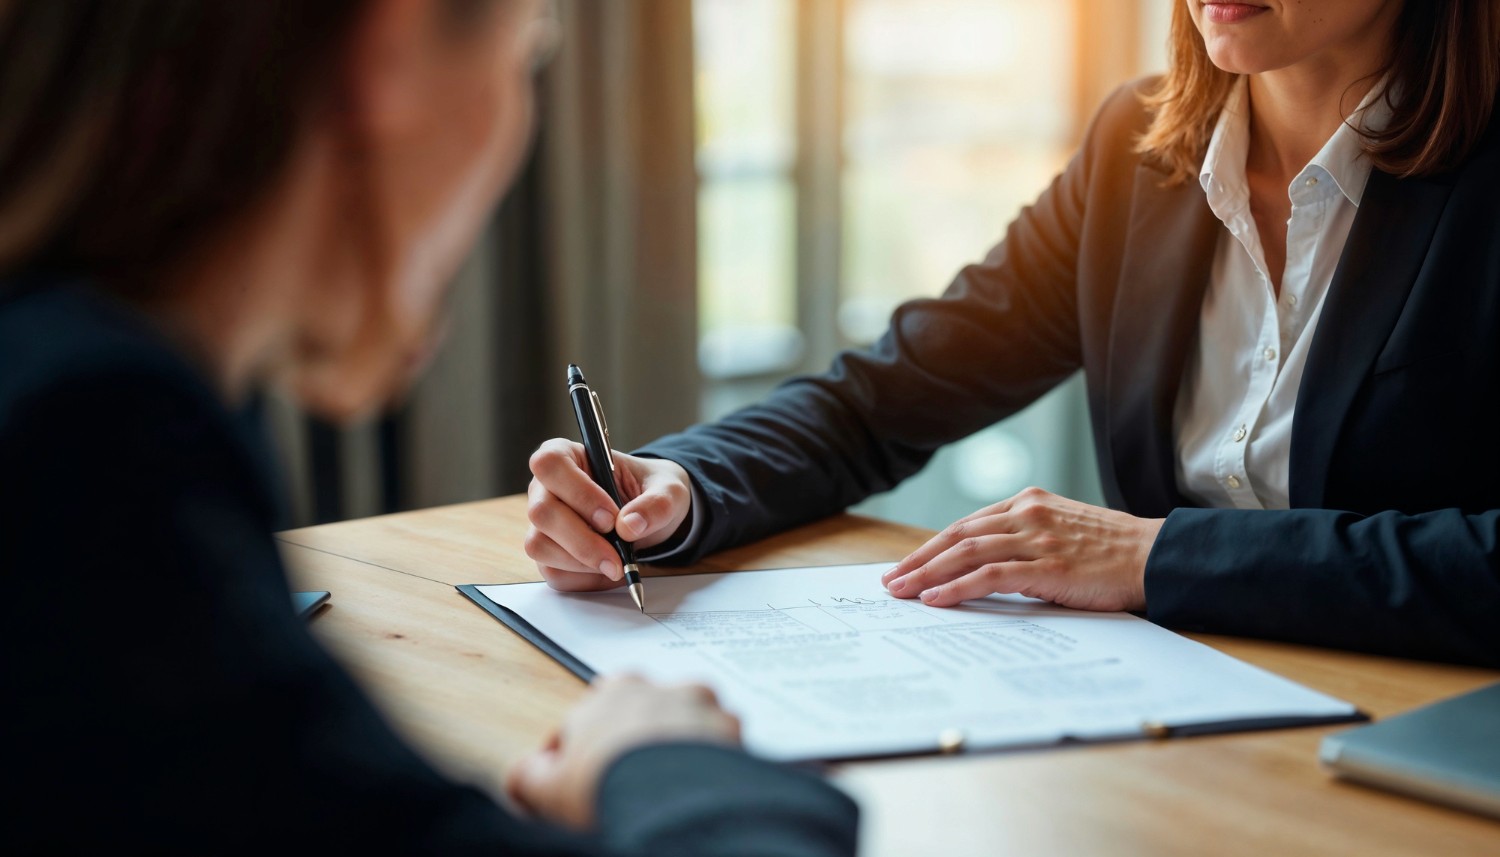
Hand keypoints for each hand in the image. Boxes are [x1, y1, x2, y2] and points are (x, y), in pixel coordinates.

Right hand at [506, 675, 741, 829]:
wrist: (668, 801)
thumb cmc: (608, 785)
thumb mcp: (547, 787)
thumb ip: (530, 775)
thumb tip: (525, 776)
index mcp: (617, 690)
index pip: (598, 711)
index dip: (589, 747)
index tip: (590, 775)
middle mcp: (664, 688)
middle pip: (649, 715)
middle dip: (640, 742)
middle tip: (632, 781)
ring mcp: (704, 707)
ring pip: (691, 725)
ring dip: (682, 748)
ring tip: (671, 786)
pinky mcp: (734, 731)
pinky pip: (725, 746)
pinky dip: (715, 764)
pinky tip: (701, 788)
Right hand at [525, 439, 692, 591]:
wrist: (650, 516)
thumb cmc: (652, 490)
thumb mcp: (669, 489)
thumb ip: (656, 503)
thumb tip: (629, 526)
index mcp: (567, 455)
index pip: (550, 464)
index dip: (578, 493)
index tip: (611, 517)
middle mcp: (546, 487)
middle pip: (541, 512)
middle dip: (582, 540)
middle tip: (618, 555)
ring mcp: (543, 523)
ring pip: (540, 546)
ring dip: (581, 562)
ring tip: (616, 563)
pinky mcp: (549, 554)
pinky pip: (552, 572)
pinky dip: (583, 579)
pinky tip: (607, 572)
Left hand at [881, 487, 1164, 611]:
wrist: (1156, 556)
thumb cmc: (1112, 551)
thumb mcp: (1063, 531)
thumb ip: (1026, 539)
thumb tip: (985, 566)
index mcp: (1028, 503)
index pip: (967, 524)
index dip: (932, 546)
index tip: (907, 565)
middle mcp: (1027, 514)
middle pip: (957, 535)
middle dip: (918, 559)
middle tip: (890, 580)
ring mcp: (1036, 538)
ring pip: (965, 553)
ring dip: (926, 574)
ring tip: (900, 592)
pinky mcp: (1047, 566)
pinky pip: (989, 575)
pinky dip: (957, 587)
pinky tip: (935, 599)